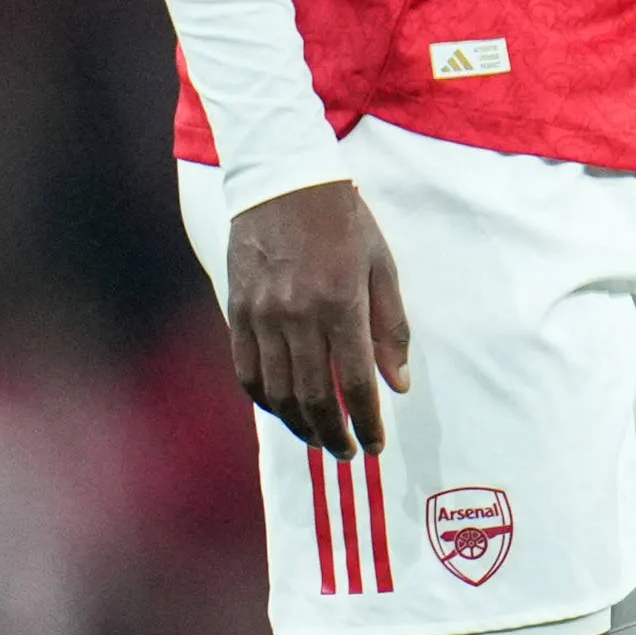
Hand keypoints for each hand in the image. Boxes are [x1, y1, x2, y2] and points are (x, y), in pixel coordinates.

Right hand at [225, 178, 411, 458]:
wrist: (283, 180)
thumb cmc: (343, 221)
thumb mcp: (381, 266)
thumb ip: (390, 328)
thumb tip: (398, 384)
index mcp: (340, 304)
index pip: (355, 383)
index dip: (367, 421)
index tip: (376, 444)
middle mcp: (296, 316)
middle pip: (313, 397)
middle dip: (333, 435)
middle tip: (349, 453)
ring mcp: (261, 316)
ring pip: (277, 392)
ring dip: (299, 425)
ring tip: (319, 439)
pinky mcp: (237, 311)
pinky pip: (247, 371)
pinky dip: (265, 400)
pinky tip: (283, 410)